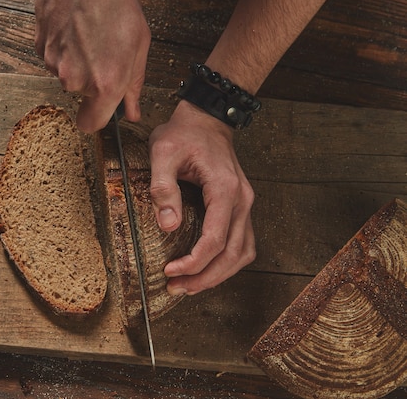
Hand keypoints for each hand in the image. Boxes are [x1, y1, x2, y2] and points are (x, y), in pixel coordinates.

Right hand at [34, 0, 149, 131]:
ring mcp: (55, 64)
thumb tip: (132, 110)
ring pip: (67, 75)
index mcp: (105, 83)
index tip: (100, 110)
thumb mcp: (139, 46)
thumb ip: (134, 85)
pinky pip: (54, 59)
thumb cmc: (114, 2)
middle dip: (91, 81)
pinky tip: (75, 29)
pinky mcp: (41, 48)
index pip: (90, 124)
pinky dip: (64, 48)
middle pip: (80, 95)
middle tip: (104, 53)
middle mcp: (76, 79)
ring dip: (78, 62)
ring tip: (90, 35)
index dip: (96, 118)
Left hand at [149, 100, 255, 294]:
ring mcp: (245, 205)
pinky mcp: (239, 207)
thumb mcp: (163, 152)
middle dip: (206, 277)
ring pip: (242, 253)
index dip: (193, 262)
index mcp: (225, 190)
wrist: (207, 119)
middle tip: (178, 288)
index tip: (170, 272)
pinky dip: (226, 261)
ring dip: (219, 274)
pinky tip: (205, 268)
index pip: (215, 239)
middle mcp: (242, 201)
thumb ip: (163, 187)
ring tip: (190, 285)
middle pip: (233, 254)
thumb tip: (168, 226)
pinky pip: (241, 243)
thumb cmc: (184, 133)